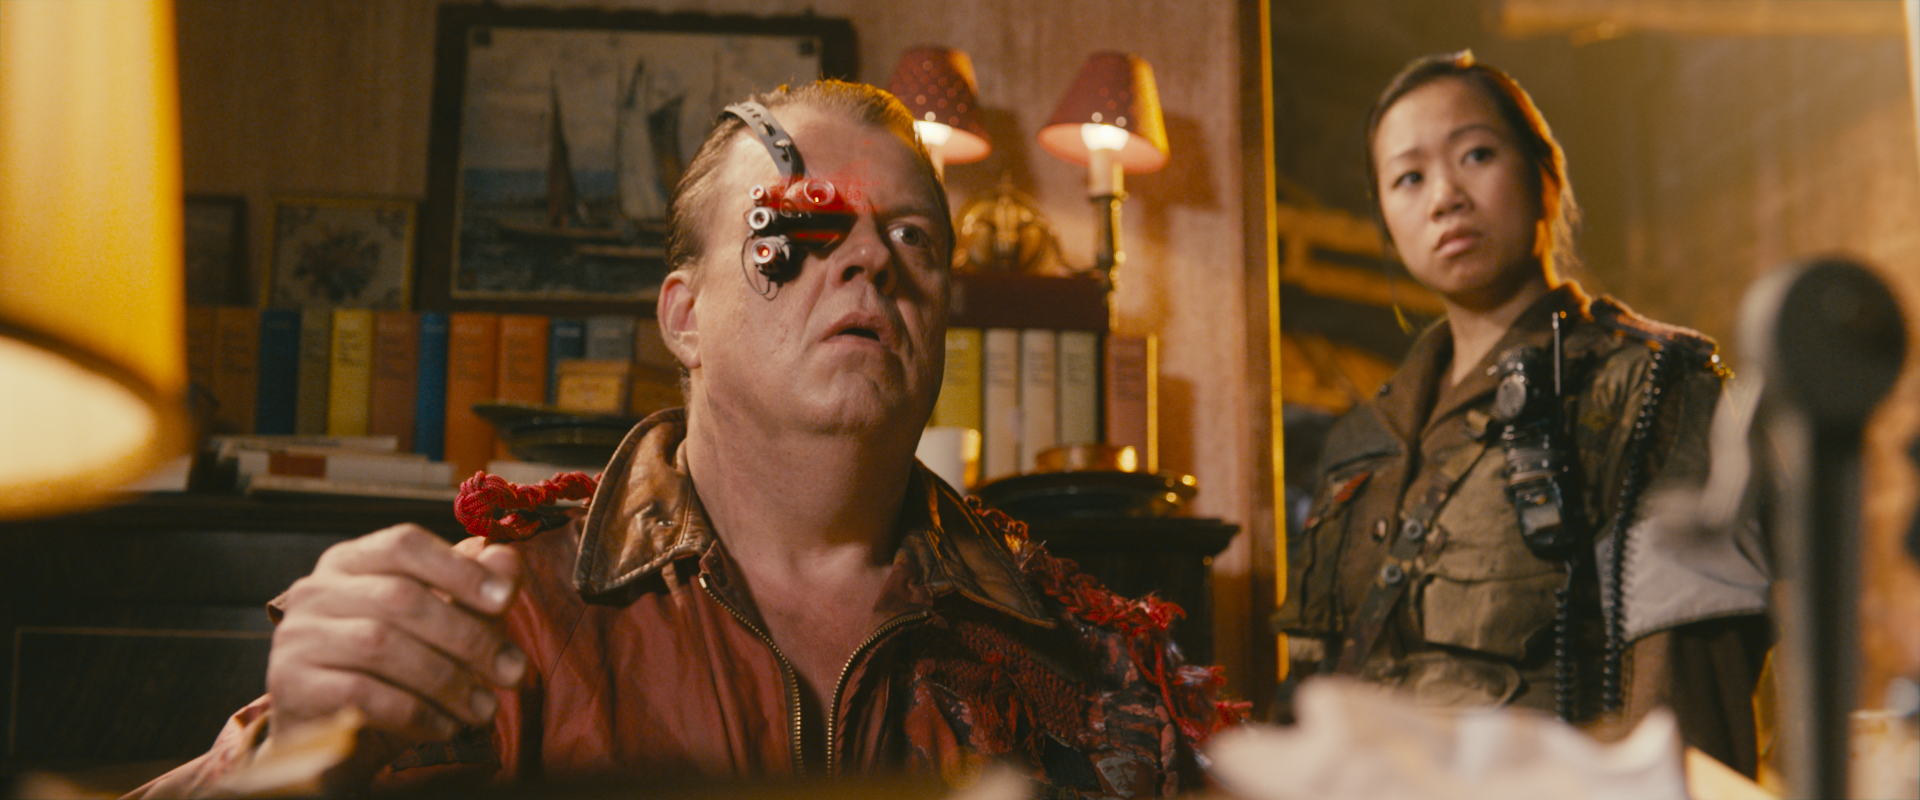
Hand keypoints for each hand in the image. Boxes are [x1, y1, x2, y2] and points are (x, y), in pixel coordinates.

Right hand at [264, 524, 525, 762]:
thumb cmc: (386, 672)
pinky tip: (446, 728)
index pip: (403, 544)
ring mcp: (297, 637)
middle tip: (512, 671)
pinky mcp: (291, 686)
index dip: (458, 569)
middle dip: (468, 637)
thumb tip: (508, 561)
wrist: (324, 740)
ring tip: (485, 708)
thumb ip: (467, 590)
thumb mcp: (432, 626)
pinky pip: (361, 694)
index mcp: (350, 562)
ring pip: (382, 645)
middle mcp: (316, 591)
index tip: (506, 599)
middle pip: (401, 597)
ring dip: (447, 680)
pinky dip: (415, 712)